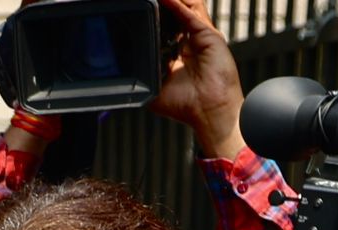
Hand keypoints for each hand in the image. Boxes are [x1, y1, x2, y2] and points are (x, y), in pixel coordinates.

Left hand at [152, 0, 243, 158]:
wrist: (209, 110)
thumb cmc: (186, 105)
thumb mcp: (155, 90)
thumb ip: (145, 75)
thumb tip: (128, 68)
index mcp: (178, 52)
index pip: (165, 28)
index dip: (154, 19)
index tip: (141, 13)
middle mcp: (190, 41)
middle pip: (175, 14)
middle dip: (162, 7)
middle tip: (147, 2)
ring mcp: (200, 36)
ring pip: (185, 7)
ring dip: (171, 1)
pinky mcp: (208, 34)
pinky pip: (190, 14)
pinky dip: (177, 4)